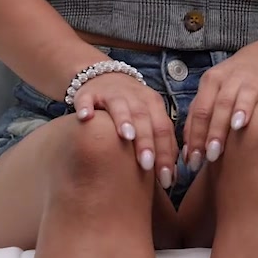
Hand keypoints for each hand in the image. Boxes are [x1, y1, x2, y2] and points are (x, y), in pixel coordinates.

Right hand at [70, 70, 179, 189]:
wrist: (106, 77)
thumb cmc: (132, 109)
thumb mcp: (150, 120)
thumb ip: (161, 144)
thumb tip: (172, 178)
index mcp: (153, 104)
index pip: (163, 129)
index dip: (166, 154)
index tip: (166, 180)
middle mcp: (135, 97)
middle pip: (143, 118)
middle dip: (146, 142)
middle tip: (147, 165)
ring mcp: (111, 93)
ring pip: (119, 105)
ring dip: (124, 120)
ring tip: (126, 136)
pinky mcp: (88, 92)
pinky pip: (86, 99)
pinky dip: (85, 106)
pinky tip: (85, 117)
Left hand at [182, 42, 257, 169]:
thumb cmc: (231, 85)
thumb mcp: (211, 95)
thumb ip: (198, 121)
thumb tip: (188, 156)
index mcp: (211, 81)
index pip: (200, 110)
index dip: (196, 135)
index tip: (194, 160)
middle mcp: (231, 78)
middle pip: (221, 104)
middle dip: (216, 130)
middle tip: (213, 154)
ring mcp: (255, 78)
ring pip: (247, 93)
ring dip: (242, 108)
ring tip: (238, 126)